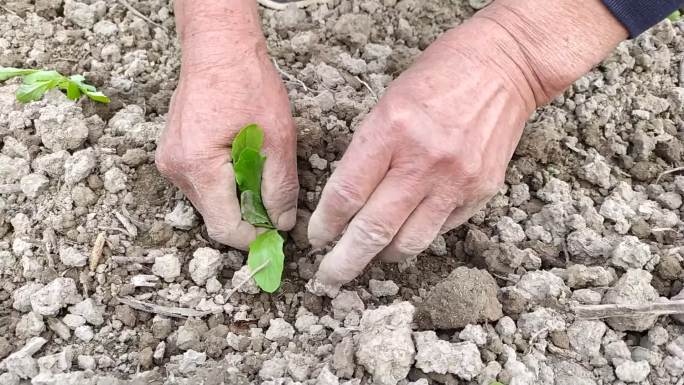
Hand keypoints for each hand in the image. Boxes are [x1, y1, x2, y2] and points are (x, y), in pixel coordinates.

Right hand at [156, 1, 297, 249]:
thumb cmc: (246, 82)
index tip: (277, 237)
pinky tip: (242, 161)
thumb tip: (281, 224)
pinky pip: (202, 183)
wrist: (218, 46)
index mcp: (198, 167)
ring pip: (209, 201)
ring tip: (260, 171)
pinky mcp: (173, 152)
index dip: (253, 237)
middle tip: (275, 201)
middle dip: (247, 216)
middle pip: (215, 217)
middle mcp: (176, 169)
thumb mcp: (278, 137)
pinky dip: (225, 182)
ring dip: (237, 197)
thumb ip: (280, 187)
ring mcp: (170, 161)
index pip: (224, 227)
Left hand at [309, 0, 626, 285]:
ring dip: (383, 256)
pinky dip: (418, 235)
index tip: (316, 237)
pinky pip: (440, 230)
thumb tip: (346, 201)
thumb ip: (368, 153)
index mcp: (391, 130)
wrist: (505, 67)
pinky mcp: (481, 192)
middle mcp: (424, 161)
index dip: (325, 225)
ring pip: (410, 243)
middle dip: (345, 261)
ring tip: (370, 256)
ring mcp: (456, 180)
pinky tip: (407, 229)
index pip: (346, 194)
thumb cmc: (438, 77)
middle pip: (374, 230)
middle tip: (329, 278)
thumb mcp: (387, 103)